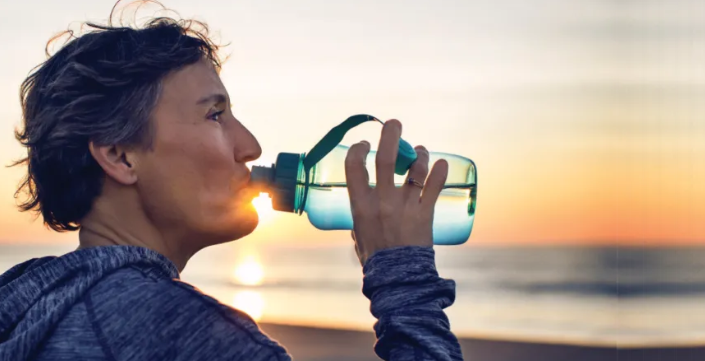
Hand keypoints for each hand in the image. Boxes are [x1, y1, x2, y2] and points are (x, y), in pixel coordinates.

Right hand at [345, 119, 448, 265]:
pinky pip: (434, 186)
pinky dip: (440, 171)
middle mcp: (382, 201)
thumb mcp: (359, 234)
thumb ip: (361, 218)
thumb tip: (363, 212)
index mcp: (360, 205)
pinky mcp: (425, 214)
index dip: (359, 149)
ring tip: (421, 151)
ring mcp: (405, 206)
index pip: (354, 166)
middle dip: (391, 135)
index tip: (365, 145)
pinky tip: (442, 163)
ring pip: (415, 169)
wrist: (397, 278)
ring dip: (420, 154)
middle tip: (395, 124)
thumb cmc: (375, 258)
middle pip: (387, 158)